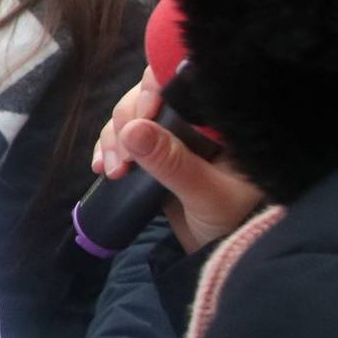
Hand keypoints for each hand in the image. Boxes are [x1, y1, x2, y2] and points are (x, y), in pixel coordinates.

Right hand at [90, 68, 264, 253]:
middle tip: (124, 159)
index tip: (141, 115)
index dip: (154, 87)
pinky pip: (124, 138)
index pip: (183, 79)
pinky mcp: (156, 154)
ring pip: (131, 115)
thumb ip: (172, 163)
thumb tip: (132, 129)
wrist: (226, 257)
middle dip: (127, 120)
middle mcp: (197, 120)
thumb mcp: (207, 195)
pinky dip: (109, 148)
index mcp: (220, 119)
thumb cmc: (235, 223)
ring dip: (113, 137)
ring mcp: (175, 136)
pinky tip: (102, 167)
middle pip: (149, 94)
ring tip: (112, 170)